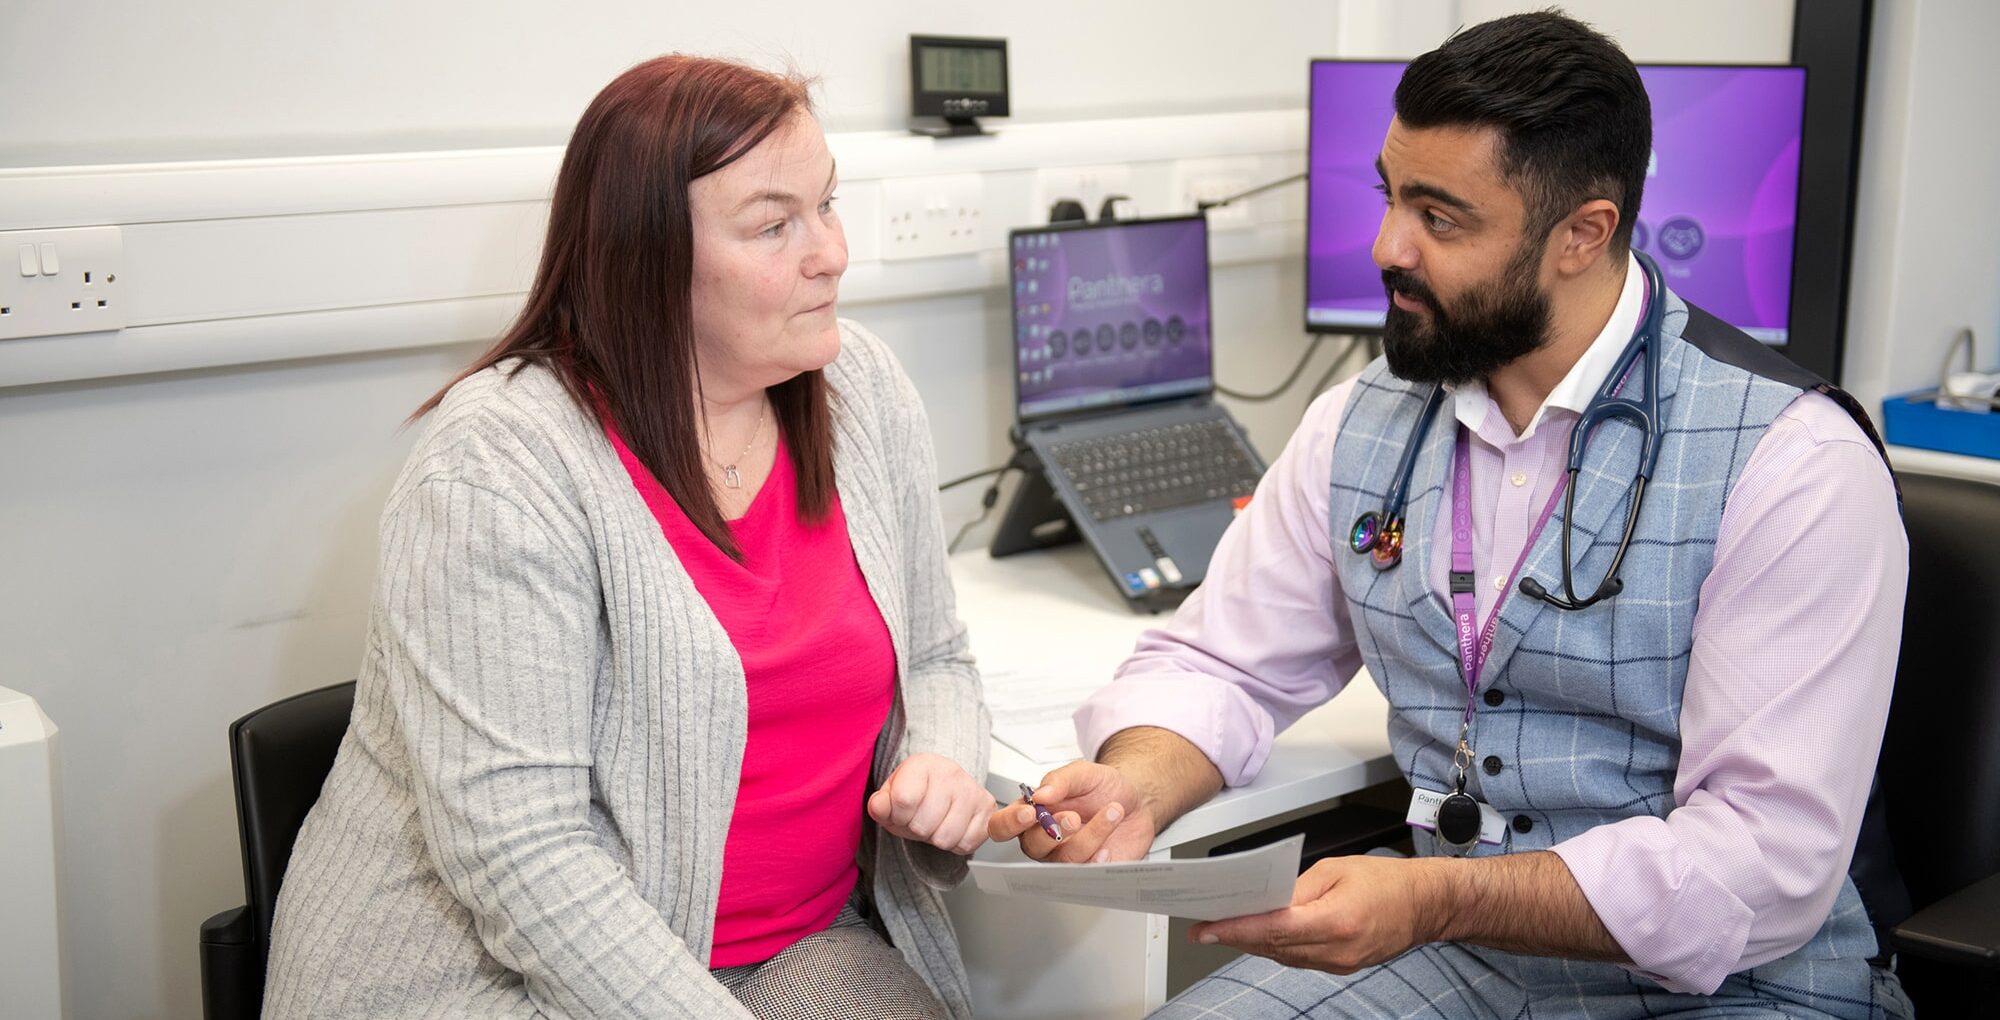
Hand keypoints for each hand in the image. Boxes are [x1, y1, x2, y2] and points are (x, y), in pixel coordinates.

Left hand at [866, 753, 989, 854]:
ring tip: (936, 822)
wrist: (945, 786)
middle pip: (923, 825)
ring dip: (936, 838)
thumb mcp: (891, 795)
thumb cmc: (918, 791)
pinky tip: (952, 826)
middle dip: (916, 829)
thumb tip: (878, 807)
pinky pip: (965, 844)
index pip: (903, 801)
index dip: (897, 815)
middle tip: (921, 817)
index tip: (900, 810)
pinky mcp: (988, 810)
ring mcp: (972, 791)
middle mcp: (951, 773)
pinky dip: (955, 843)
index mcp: (923, 764)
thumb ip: (880, 803)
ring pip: (945, 838)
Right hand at [984, 760, 1159, 863]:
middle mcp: (1044, 839)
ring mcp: (1065, 856)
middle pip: (1032, 847)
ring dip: (1089, 836)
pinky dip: (1099, 860)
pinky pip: (1086, 874)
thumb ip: (1059, 780)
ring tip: (1112, 812)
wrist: (1136, 799)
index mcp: (1033, 814)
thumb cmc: (1103, 787)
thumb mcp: (1082, 773)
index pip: (1002, 825)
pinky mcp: (1088, 870)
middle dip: (1053, 832)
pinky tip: (1108, 847)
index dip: (1009, 823)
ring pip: (1064, 859)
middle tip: (1074, 816)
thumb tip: (1039, 794)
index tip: (1030, 812)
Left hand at [1187, 855, 1448, 973]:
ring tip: (1223, 930)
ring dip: (1252, 944)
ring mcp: (1340, 963)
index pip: (1274, 930)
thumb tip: (1262, 899)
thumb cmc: (1386, 881)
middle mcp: (1337, 950)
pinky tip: (1258, 936)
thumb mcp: (1335, 869)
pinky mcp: (1341, 966)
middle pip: (1274, 947)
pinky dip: (1275, 948)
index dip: (1236, 930)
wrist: (1424, 905)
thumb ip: (1295, 887)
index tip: (1207, 930)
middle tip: (1204, 928)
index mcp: (1336, 921)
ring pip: (1283, 957)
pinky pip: (1299, 960)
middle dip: (1235, 937)